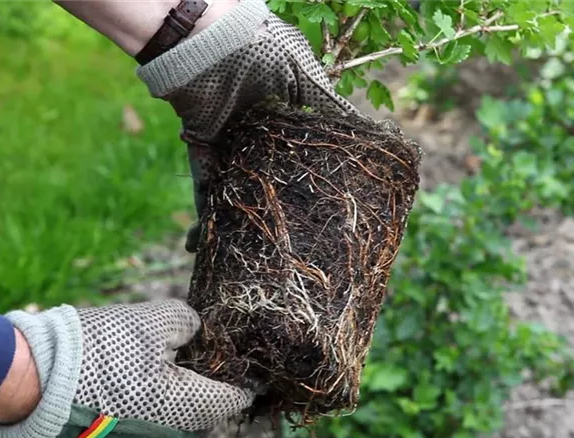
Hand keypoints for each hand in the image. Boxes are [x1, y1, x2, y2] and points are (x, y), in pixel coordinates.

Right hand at [0, 300, 252, 437]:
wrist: (32, 378)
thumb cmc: (102, 348)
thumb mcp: (156, 319)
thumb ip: (189, 323)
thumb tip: (196, 330)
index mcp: (189, 408)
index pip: (234, 400)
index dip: (242, 379)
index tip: (244, 366)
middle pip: (202, 419)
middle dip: (204, 394)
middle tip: (192, 364)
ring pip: (168, 429)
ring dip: (170, 406)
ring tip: (153, 373)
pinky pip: (134, 436)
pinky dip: (137, 416)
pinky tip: (121, 391)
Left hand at [135, 0, 363, 251]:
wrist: (211, 40)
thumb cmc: (264, 52)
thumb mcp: (306, 79)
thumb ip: (332, 109)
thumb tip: (372, 132)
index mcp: (282, 123)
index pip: (297, 163)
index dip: (309, 188)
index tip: (324, 216)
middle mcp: (255, 140)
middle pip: (265, 184)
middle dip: (272, 214)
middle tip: (287, 250)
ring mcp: (228, 148)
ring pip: (235, 194)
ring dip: (236, 225)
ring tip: (246, 260)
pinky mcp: (202, 152)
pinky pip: (202, 191)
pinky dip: (201, 219)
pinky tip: (202, 248)